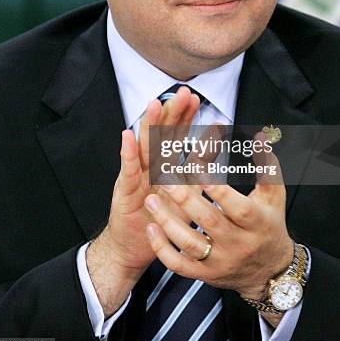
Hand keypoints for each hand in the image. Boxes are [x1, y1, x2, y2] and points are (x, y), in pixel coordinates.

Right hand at [86, 87, 200, 316]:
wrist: (135, 247)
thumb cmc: (159, 221)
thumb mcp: (184, 198)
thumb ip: (194, 178)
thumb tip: (215, 162)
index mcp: (166, 166)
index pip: (177, 136)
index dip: (185, 119)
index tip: (196, 100)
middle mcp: (150, 166)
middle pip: (162, 134)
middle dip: (172, 113)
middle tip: (182, 94)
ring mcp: (137, 175)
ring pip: (145, 146)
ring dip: (150, 125)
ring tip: (155, 104)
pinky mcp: (124, 190)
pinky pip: (127, 170)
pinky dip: (127, 153)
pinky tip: (128, 135)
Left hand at [144, 158, 292, 300]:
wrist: (269, 271)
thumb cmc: (269, 223)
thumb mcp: (274, 195)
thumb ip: (266, 165)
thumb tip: (260, 136)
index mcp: (256, 222)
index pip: (237, 206)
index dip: (218, 190)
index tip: (198, 170)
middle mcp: (238, 244)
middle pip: (209, 222)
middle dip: (186, 200)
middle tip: (166, 180)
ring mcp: (219, 261)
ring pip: (190, 244)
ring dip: (168, 222)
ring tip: (151, 200)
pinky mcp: (205, 275)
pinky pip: (179, 265)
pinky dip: (163, 249)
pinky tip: (151, 228)